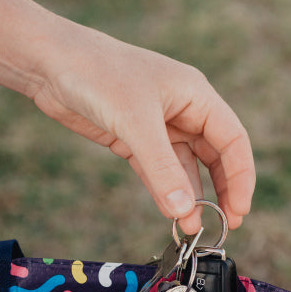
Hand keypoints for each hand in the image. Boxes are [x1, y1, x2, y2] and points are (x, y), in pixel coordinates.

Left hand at [30, 20, 255, 234]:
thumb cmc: (97, 74)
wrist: (50, 63)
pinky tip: (172, 214)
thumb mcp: (135, 123)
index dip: (241, 177)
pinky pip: (159, 171)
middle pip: (216, 157)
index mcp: (196, 95)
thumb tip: (185, 211)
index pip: (233, 140)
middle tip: (225, 226)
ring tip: (192, 228)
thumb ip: (162, 170)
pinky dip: (166, 192)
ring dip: (191, 197)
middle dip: (222, 191)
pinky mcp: (133, 139)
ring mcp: (158, 126)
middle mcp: (182, 110)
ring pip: (186, 168)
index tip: (238, 210)